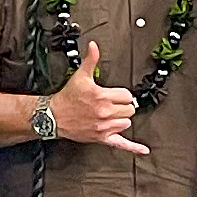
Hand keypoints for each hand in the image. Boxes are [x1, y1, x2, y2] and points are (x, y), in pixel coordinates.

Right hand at [47, 39, 147, 154]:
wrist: (53, 116)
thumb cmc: (67, 97)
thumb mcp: (80, 76)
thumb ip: (91, 60)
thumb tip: (94, 45)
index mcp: (102, 97)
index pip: (127, 96)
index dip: (121, 95)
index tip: (114, 95)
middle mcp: (105, 113)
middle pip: (129, 110)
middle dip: (122, 107)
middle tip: (112, 105)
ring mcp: (104, 127)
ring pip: (126, 123)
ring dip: (121, 119)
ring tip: (110, 116)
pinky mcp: (101, 138)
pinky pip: (121, 144)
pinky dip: (134, 148)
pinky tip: (143, 151)